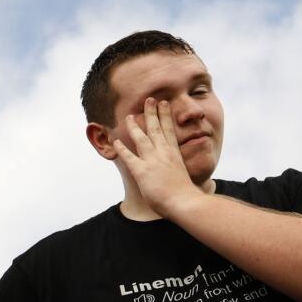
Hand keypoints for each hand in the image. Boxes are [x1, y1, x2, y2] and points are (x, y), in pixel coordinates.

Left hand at [111, 98, 207, 217]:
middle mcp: (164, 154)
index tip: (164, 104)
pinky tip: (115, 142)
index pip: (170, 131)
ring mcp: (153, 161)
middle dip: (152, 112)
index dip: (165, 116)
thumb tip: (177, 172)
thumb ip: (177, 169)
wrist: (185, 202)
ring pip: (142, 138)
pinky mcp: (142, 171)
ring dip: (134, 126)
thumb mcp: (184, 175)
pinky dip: (121, 149)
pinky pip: (129, 157)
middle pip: (157, 128)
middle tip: (150, 99)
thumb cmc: (186, 194)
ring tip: (128, 116)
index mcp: (175, 154)